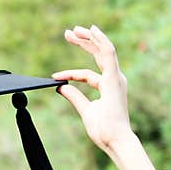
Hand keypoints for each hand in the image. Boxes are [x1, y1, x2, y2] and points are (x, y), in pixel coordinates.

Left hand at [53, 25, 133, 153]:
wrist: (115, 140)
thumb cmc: (104, 130)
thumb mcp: (86, 111)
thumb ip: (74, 97)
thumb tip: (60, 88)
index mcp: (108, 87)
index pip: (87, 75)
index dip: (70, 73)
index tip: (54, 76)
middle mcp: (114, 79)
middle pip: (98, 55)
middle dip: (84, 43)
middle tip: (68, 33)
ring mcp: (115, 78)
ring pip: (103, 50)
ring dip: (89, 38)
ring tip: (75, 29)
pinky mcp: (114, 78)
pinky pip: (108, 54)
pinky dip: (100, 41)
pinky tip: (91, 31)